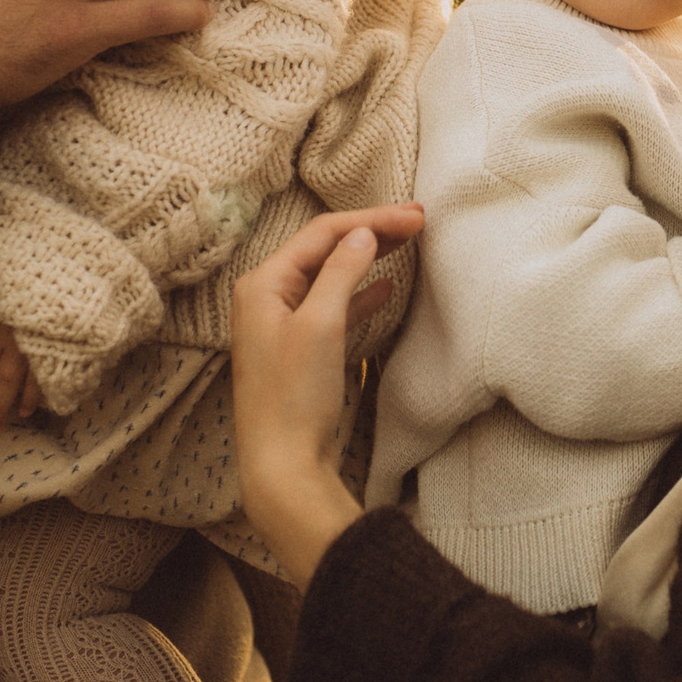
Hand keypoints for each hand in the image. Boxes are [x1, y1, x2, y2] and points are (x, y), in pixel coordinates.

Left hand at [231, 205, 423, 590]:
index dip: (372, 219)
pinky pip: (332, 305)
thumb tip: (364, 233)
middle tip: (418, 221)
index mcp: (263, 283)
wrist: (283, 465)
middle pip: (325, 248)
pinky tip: (386, 288)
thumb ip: (341, 272)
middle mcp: (266, 296)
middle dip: (372, 231)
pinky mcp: (298, 348)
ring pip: (331, 274)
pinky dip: (360, 292)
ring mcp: (280, 323)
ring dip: (368, 257)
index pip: (323, 233)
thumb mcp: (321, 325)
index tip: (417, 216)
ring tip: (408, 242)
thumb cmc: (295, 396)